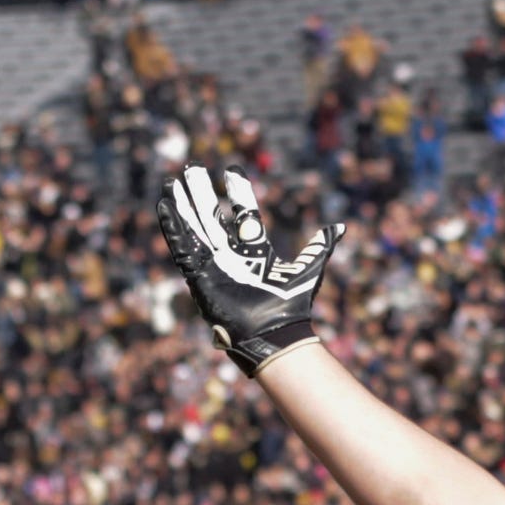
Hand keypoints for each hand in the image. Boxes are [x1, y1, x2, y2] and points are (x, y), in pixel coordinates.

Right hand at [154, 166, 341, 374]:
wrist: (273, 334)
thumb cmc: (290, 308)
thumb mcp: (307, 270)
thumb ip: (319, 247)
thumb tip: (339, 227)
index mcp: (255, 251)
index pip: (244, 214)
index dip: (238, 192)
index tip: (231, 170)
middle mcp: (232, 255)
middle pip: (214, 217)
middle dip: (202, 194)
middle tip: (192, 169)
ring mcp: (214, 264)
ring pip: (195, 228)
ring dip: (184, 206)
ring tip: (172, 182)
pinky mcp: (200, 276)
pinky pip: (182, 249)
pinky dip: (173, 229)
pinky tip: (165, 207)